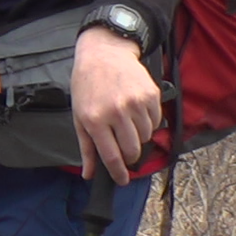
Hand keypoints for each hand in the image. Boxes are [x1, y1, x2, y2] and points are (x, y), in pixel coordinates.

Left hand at [70, 26, 162, 184]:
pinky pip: (156, 121)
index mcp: (95, 119)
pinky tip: (136, 111)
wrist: (104, 54)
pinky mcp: (151, 95)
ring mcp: (136, 103)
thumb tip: (89, 174)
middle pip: (133, 150)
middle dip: (129, 155)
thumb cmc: (87, 85)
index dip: (118, 173)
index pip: (111, 156)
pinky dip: (148, 122)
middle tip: (123, 147)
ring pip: (146, 137)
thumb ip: (86, 147)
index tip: (122, 180)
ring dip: (138, 136)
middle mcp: (116, 112)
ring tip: (126, 122)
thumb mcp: (78, 115)